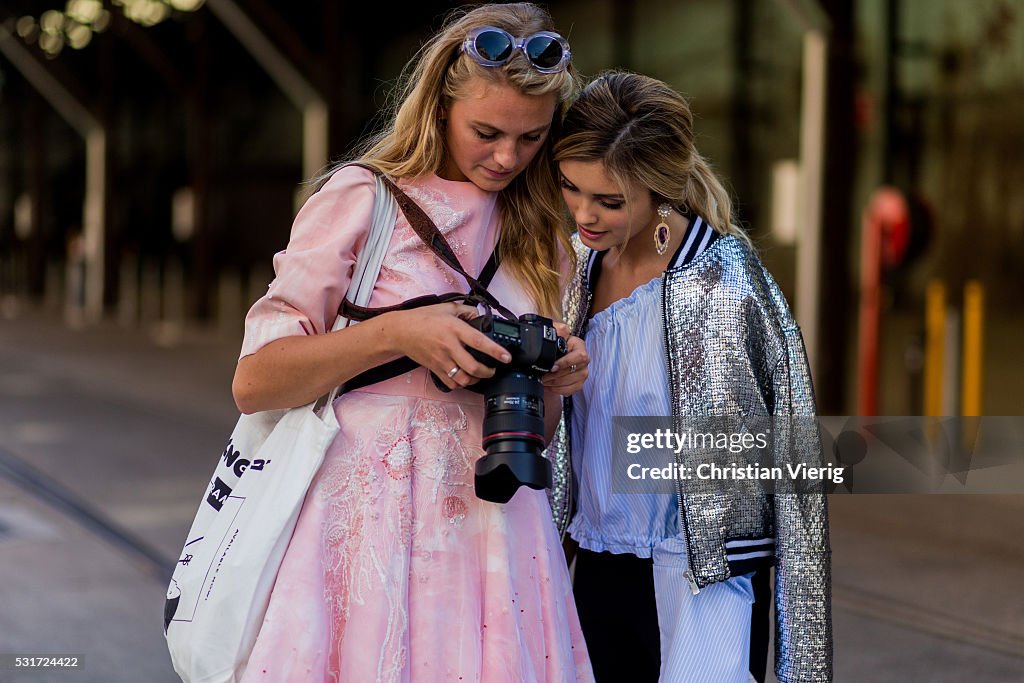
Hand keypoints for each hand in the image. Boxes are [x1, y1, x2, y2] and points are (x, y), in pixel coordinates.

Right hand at [389, 303, 511, 389]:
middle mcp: (449, 346)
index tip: (506, 357)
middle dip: (488, 372)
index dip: (495, 351)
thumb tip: (479, 315)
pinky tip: (465, 377)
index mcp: (454, 329)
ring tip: (480, 375)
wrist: (400, 331)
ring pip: (463, 379)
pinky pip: (452, 383)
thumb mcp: (446, 308)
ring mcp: (441, 360)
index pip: (479, 342)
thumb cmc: (422, 319)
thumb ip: (466, 310)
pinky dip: (461, 384)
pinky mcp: (435, 369)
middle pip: (473, 367)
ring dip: (475, 380)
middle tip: (494, 369)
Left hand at [542, 322, 587, 396]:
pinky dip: (556, 389)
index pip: (579, 356)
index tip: (552, 367)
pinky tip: (548, 385)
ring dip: (554, 383)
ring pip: (570, 383)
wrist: (553, 356)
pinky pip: (568, 390)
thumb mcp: (555, 333)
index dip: (566, 363)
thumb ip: (558, 329)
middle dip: (555, 376)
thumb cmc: (554, 344)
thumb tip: (562, 331)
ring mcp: (582, 373)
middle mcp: (584, 361)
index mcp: (580, 346)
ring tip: (543, 380)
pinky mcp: (578, 384)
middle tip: (542, 375)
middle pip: (573, 372)